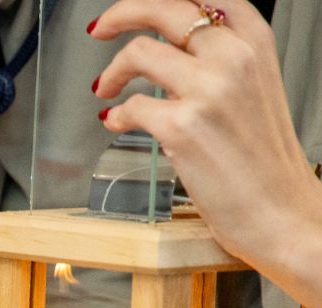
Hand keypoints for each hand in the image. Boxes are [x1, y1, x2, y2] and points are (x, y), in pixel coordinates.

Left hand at [91, 0, 321, 273]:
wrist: (281, 211)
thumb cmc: (264, 162)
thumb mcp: (255, 91)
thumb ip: (219, 62)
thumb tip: (168, 48)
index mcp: (254, 44)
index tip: (133, 8)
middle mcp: (233, 58)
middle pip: (165, 8)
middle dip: (122, 13)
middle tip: (101, 29)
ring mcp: (207, 91)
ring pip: (139, 52)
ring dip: (112, 71)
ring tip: (105, 89)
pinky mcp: (182, 127)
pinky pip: (129, 107)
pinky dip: (115, 115)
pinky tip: (116, 123)